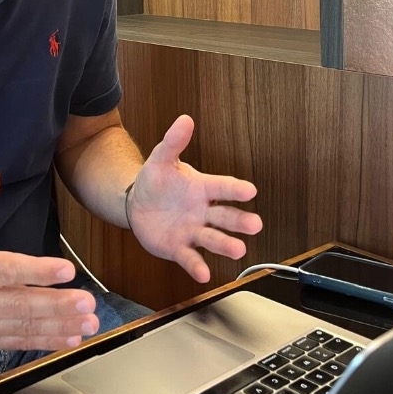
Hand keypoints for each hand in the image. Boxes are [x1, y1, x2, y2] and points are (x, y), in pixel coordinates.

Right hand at [0, 167, 98, 349]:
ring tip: (88, 322)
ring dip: (58, 326)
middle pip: (19, 304)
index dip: (37, 271)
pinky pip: (15, 343)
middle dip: (57, 304)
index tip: (67, 270)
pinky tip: (68, 337)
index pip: (5, 271)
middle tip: (88, 302)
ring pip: (22, 327)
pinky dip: (43, 342)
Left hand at [127, 115, 261, 282]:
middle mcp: (203, 211)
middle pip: (225, 216)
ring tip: (238, 250)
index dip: (235, 189)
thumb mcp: (161, 159)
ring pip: (213, 238)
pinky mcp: (179, 247)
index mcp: (202, 188)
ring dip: (225, 245)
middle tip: (256, 225)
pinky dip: (197, 266)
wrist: (137, 203)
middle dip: (240, 221)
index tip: (250, 190)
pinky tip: (204, 274)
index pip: (222, 187)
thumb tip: (184, 119)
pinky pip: (190, 257)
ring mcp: (193, 230)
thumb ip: (173, 142)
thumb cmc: (156, 181)